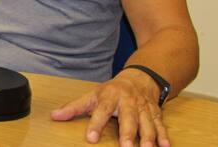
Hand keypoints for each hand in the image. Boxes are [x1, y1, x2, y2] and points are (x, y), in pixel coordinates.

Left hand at [50, 69, 167, 146]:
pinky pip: (161, 125)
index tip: (91, 138)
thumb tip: (54, 116)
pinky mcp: (156, 114)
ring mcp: (143, 108)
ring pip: (147, 123)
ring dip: (148, 137)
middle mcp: (128, 102)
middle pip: (128, 118)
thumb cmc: (111, 90)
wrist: (139, 78)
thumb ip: (74, 107)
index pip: (101, 111)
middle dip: (128, 132)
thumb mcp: (92, 95)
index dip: (96, 124)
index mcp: (109, 96)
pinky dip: (164, 136)